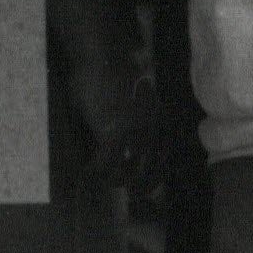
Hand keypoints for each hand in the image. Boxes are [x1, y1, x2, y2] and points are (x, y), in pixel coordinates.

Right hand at [71, 60, 162, 194]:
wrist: (101, 56)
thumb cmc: (111, 72)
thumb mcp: (133, 98)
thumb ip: (135, 118)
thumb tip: (129, 139)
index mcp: (160, 119)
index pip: (165, 156)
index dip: (157, 175)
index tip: (149, 186)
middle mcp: (153, 128)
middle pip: (152, 168)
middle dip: (143, 186)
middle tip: (133, 197)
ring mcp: (134, 132)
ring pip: (128, 169)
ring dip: (116, 180)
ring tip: (106, 183)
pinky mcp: (114, 133)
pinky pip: (105, 162)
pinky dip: (96, 171)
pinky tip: (87, 172)